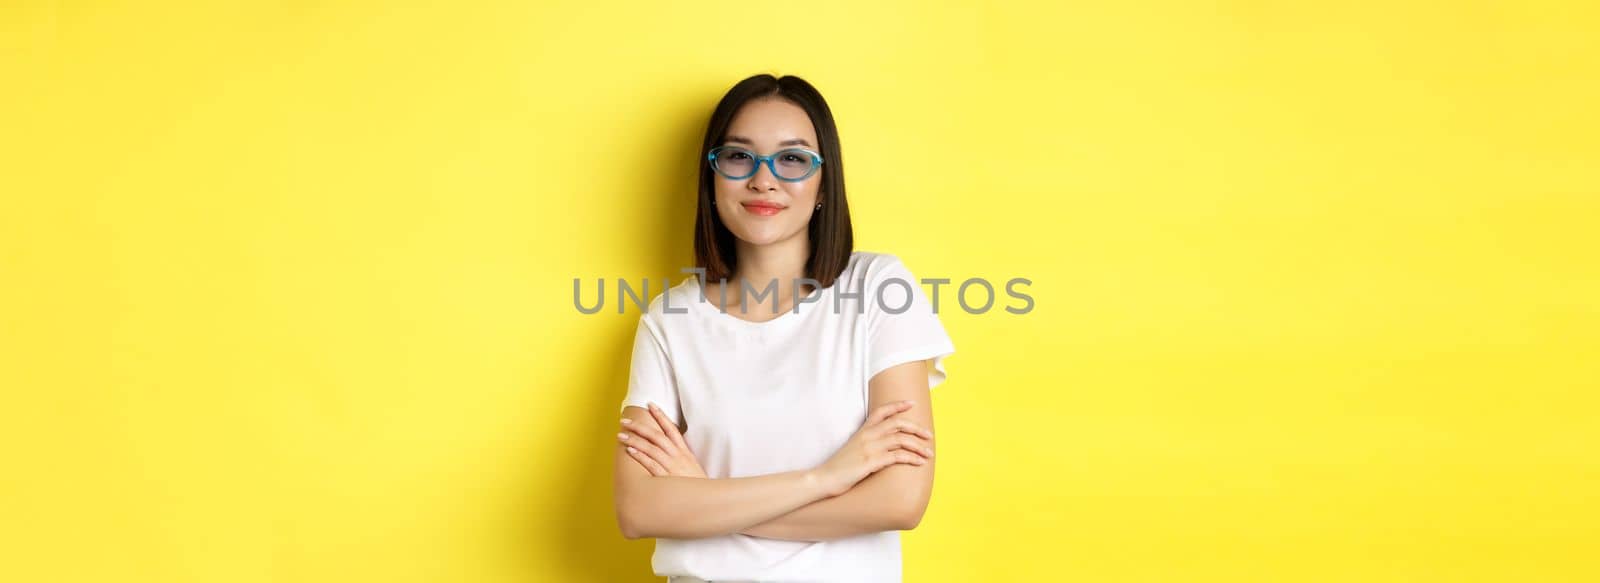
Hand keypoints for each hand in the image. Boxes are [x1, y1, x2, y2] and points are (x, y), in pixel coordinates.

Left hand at [619, 402, 707, 478]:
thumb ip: (681, 456)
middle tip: (624, 421)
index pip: (671, 429)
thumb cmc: (696, 485)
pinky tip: (630, 450)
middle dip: (640, 426)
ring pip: (651, 448)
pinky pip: (651, 465)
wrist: (706, 500)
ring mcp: (672, 467)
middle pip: (657, 436)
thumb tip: (668, 447)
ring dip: (635, 440)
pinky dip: (641, 456)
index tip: (650, 404)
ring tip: (621, 435)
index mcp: (684, 452)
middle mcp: (678, 456)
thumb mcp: (692, 467)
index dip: (661, 416)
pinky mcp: (667, 479)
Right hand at [812, 400, 932, 496]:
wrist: (824, 478)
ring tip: (929, 453)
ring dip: (918, 446)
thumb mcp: (853, 448)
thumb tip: (884, 444)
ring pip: (901, 439)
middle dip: (916, 428)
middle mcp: (867, 435)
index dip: (898, 405)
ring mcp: (869, 448)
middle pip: (898, 424)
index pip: (882, 411)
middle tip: (929, 436)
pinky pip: (897, 456)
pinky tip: (919, 462)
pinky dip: (912, 458)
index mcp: (862, 430)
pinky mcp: (871, 462)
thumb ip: (867, 442)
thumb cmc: (839, 467)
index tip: (912, 404)